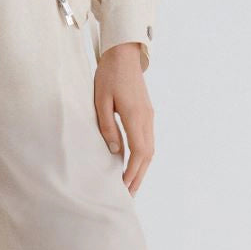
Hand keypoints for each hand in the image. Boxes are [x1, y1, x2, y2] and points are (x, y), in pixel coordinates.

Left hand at [93, 42, 153, 194]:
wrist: (124, 54)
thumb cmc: (109, 74)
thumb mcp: (101, 100)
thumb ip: (107, 126)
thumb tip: (114, 150)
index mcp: (135, 116)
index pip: (138, 151)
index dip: (132, 172)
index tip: (124, 188)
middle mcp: (147, 118)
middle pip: (147, 155)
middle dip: (139, 177)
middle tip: (128, 195)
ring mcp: (149, 116)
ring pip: (150, 149)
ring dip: (141, 168)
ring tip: (131, 185)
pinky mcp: (147, 113)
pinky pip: (147, 140)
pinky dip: (142, 157)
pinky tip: (133, 164)